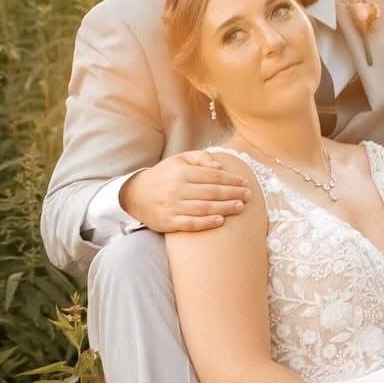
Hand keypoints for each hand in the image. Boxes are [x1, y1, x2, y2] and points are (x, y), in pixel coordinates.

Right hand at [121, 152, 250, 233]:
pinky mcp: (168, 222)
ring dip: (224, 208)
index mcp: (182, 172)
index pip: (212, 175)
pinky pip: (190, 223)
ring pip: (204, 208)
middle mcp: (177, 188)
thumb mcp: (180, 160)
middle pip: (211, 192)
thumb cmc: (164, 175)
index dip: (231, 179)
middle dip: (232, 193)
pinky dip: (206, 223)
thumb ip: (201, 158)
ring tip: (240, 207)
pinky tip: (220, 221)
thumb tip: (220, 167)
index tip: (245, 182)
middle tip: (248, 195)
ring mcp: (172, 206)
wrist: (136, 194)